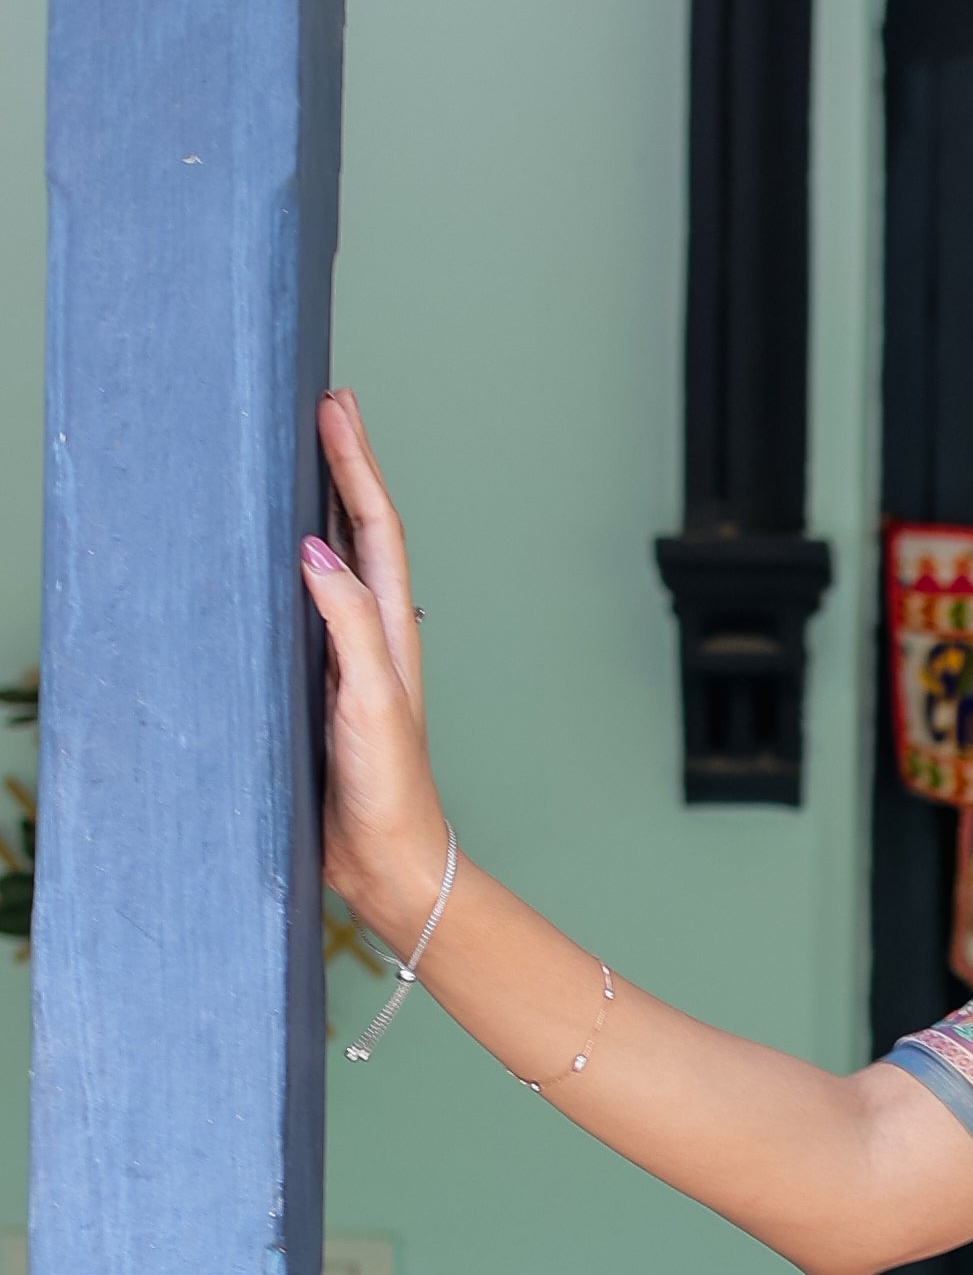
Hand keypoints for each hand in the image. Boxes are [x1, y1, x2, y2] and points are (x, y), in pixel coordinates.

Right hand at [300, 391, 450, 946]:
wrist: (388, 868)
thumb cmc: (390, 794)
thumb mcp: (372, 704)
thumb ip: (348, 626)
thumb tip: (317, 550)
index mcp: (389, 634)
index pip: (373, 531)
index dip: (356, 467)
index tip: (336, 407)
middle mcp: (371, 639)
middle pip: (359, 533)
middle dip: (345, 468)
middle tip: (327, 405)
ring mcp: (346, 662)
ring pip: (336, 565)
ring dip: (324, 509)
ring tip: (309, 457)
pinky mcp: (319, 690)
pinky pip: (306, 610)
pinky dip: (296, 569)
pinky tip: (280, 559)